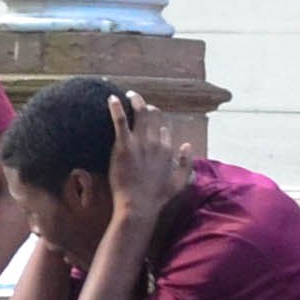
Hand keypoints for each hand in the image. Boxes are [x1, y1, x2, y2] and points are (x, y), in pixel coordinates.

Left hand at [105, 92, 192, 221]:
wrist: (139, 206)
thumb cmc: (157, 198)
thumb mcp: (180, 183)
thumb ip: (186, 163)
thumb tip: (187, 145)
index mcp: (168, 150)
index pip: (165, 131)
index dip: (160, 127)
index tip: (153, 126)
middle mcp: (156, 142)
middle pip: (154, 116)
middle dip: (148, 107)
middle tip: (139, 102)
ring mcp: (140, 142)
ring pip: (141, 113)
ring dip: (135, 101)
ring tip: (129, 94)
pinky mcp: (124, 145)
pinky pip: (121, 121)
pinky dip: (116, 108)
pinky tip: (111, 98)